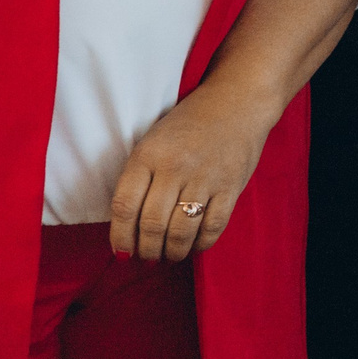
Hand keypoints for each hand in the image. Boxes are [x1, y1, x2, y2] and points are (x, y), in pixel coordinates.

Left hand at [107, 79, 283, 262]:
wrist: (237, 101)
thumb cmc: (189, 124)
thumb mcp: (153, 141)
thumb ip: (139, 178)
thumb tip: (128, 228)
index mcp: (148, 154)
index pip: (124, 206)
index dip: (120, 237)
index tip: (123, 252)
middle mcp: (175, 166)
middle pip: (152, 224)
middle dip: (147, 250)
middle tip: (147, 256)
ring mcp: (205, 177)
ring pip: (181, 231)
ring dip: (172, 252)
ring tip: (169, 255)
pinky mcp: (231, 186)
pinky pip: (212, 227)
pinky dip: (201, 244)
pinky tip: (194, 245)